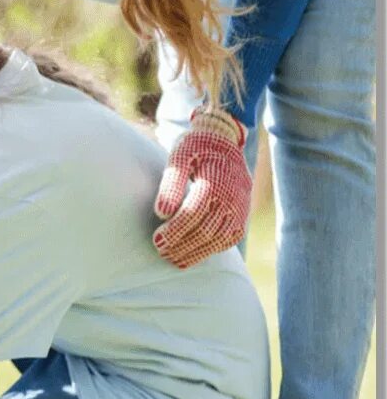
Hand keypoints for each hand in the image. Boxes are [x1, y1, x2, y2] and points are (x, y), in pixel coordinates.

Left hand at [153, 107, 251, 268]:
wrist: (223, 139)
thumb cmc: (194, 147)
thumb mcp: (178, 156)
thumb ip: (171, 183)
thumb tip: (162, 214)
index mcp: (215, 179)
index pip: (194, 212)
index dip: (175, 230)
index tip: (157, 240)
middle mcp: (232, 196)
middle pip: (206, 229)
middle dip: (182, 244)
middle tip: (161, 251)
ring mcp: (240, 207)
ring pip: (219, 238)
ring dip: (195, 253)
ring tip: (172, 259)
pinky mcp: (242, 214)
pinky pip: (229, 238)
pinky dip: (210, 250)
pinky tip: (191, 256)